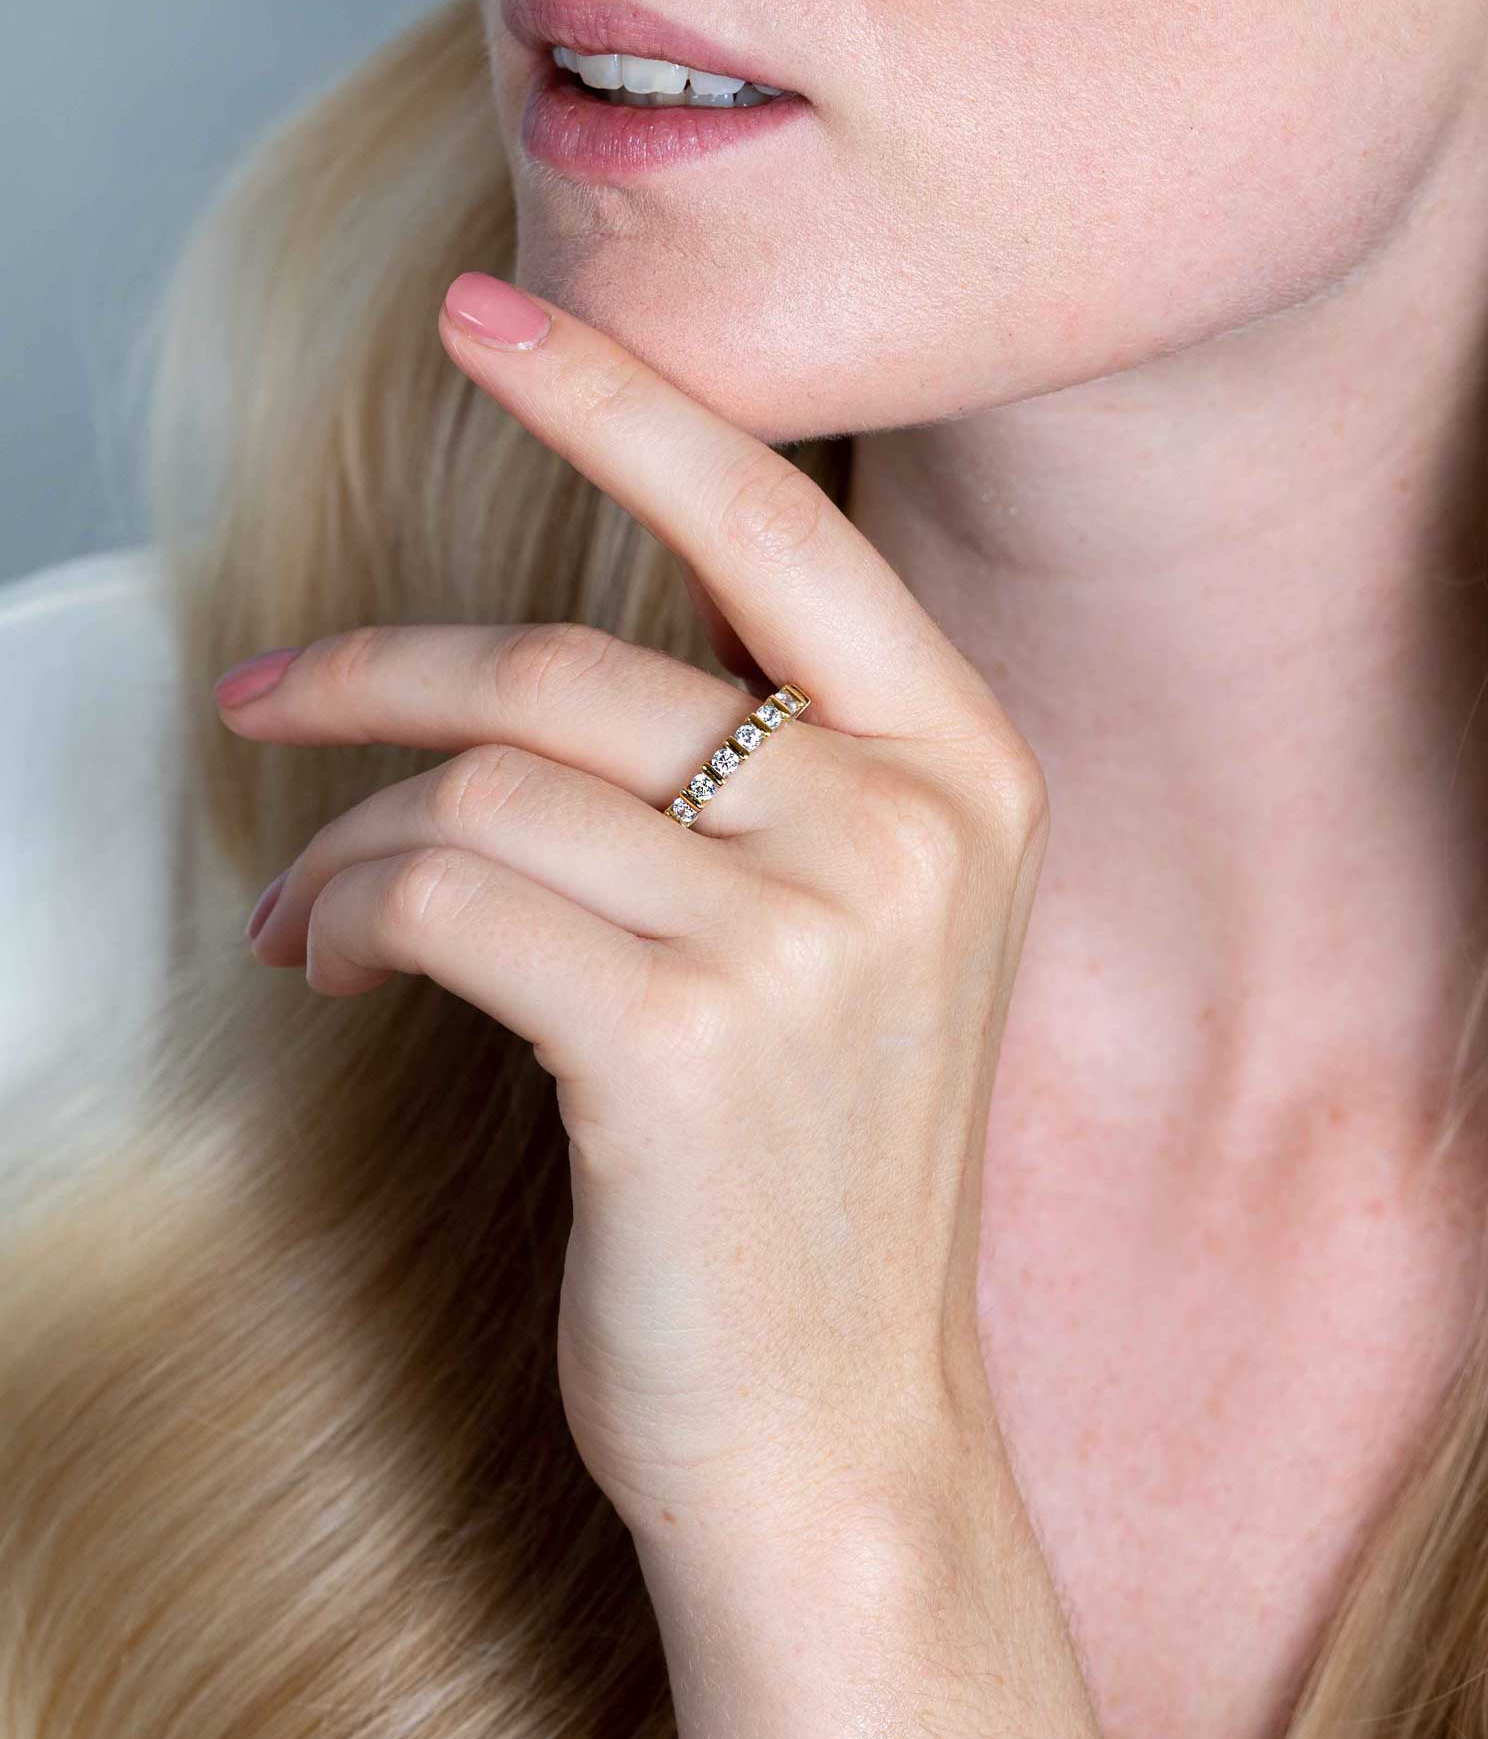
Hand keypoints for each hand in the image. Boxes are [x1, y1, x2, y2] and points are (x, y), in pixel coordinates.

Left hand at [216, 270, 1052, 1557]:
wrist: (839, 1427)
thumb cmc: (817, 1161)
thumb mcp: (864, 918)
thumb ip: (774, 754)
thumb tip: (543, 641)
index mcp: (968, 759)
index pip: (773, 519)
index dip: (620, 399)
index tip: (491, 311)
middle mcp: (907, 824)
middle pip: (579, 663)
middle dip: (387, 671)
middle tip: (270, 689)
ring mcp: (807, 935)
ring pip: (492, 788)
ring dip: (353, 834)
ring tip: (310, 901)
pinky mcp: (678, 1044)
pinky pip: (447, 898)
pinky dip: (347, 912)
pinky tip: (326, 959)